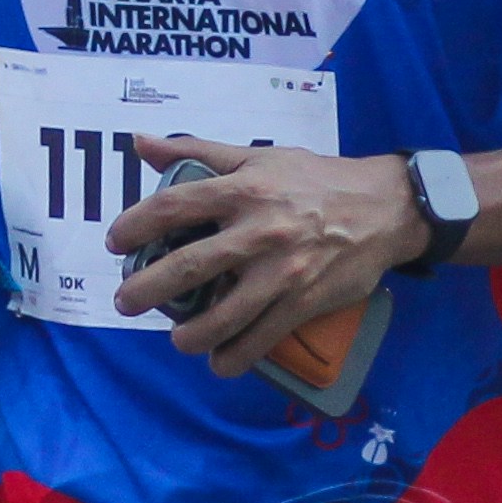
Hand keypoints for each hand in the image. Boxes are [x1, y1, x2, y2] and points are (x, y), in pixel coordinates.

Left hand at [111, 139, 425, 374]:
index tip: (116, 242)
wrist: (385, 207)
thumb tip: (140, 141)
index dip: (135, 226)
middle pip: (188, 266)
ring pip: (223, 314)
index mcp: (244, 190)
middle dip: (146, 289)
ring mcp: (282, 270)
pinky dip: (235, 356)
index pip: (174, 207)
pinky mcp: (304, 300)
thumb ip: (198, 151)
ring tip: (176, 340)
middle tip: (126, 301)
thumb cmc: (315, 180)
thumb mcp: (258, 157)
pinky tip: (218, 361)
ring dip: (190, 335)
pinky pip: (261, 337)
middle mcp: (259, 230)